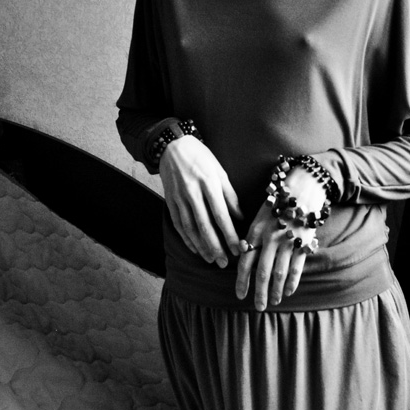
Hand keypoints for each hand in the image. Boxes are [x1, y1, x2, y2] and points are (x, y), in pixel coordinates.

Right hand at [159, 136, 243, 266]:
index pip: (221, 215)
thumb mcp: (220, 171)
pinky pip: (178, 224)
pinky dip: (186, 238)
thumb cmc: (202, 158)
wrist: (172, 146)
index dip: (230, 235)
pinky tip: (195, 249)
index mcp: (209, 183)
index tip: (238, 249)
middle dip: (216, 246)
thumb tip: (240, 218)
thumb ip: (230, 195)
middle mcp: (192, 191)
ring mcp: (179, 197)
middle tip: (224, 263)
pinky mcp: (169, 200)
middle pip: (205, 225)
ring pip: (190, 228)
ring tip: (211, 259)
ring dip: (201, 246)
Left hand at [235, 166, 326, 310]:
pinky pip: (296, 268)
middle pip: (262, 272)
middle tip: (258, 308)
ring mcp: (287, 241)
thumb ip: (252, 236)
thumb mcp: (258, 216)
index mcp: (255, 231)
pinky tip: (287, 292)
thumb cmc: (277, 203)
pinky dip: (292, 282)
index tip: (239, 295)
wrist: (302, 188)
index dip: (241, 280)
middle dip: (259, 292)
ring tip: (273, 302)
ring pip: (279, 273)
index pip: (245, 261)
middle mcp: (270, 238)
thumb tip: (243, 256)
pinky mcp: (303, 243)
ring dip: (275, 291)